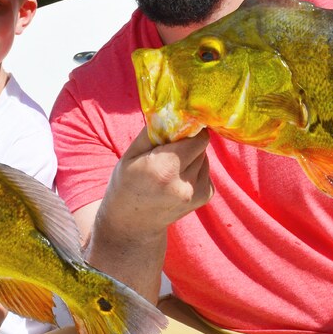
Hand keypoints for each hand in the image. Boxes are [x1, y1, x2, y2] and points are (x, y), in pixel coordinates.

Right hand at [97, 127, 213, 244]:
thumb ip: (153, 130)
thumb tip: (172, 109)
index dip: (188, 129)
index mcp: (165, 168)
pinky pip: (206, 171)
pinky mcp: (205, 197)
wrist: (132, 224)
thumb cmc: (126, 185)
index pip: (197, 137)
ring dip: (192, 156)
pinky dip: (196, 169)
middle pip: (202, 146)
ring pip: (205, 158)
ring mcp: (197, 193)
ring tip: (171, 167)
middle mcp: (185, 183)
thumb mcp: (130, 154)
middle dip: (188, 142)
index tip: (178, 129)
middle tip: (169, 150)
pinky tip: (178, 178)